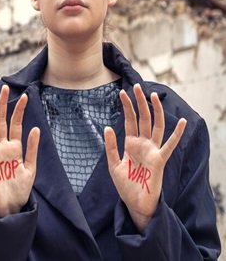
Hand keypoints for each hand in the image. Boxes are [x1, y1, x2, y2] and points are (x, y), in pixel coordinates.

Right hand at [0, 85, 39, 217]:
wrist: (12, 207)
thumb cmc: (20, 189)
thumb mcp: (30, 168)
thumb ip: (31, 148)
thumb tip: (35, 128)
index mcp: (14, 148)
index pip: (16, 124)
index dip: (20, 110)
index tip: (25, 96)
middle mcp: (2, 147)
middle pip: (1, 121)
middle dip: (3, 104)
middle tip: (4, 87)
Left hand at [104, 83, 185, 231]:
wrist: (135, 203)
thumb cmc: (125, 185)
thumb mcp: (113, 164)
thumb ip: (111, 146)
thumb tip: (107, 126)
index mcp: (131, 144)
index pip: (129, 121)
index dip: (126, 107)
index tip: (122, 92)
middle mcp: (143, 144)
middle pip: (143, 119)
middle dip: (139, 103)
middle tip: (136, 86)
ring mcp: (153, 150)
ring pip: (156, 126)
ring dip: (154, 110)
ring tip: (152, 95)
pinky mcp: (160, 160)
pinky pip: (170, 145)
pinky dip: (177, 133)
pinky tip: (181, 121)